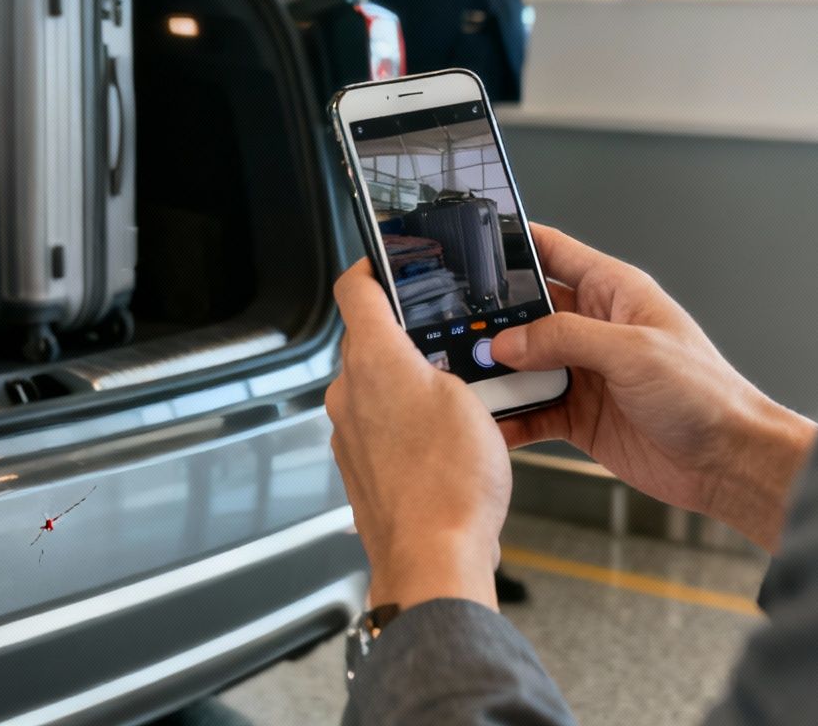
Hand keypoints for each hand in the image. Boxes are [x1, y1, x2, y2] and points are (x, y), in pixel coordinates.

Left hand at [326, 260, 506, 612]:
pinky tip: (448, 441)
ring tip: (460, 398)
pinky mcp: (360, 469)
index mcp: (371, 361)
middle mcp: (349, 395)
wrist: (434, 557)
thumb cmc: (451, 483)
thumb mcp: (469, 397)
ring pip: (378, 388)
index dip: (372, 266)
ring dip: (411, 383)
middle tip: (448, 336)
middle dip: (406, 335)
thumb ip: (444, 365)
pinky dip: (409, 424)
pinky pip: (383, 429)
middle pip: (368, 341)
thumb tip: (433, 363)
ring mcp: (350, 435)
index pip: (354, 289)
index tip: (388, 259)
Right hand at [491, 225, 817, 551]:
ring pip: (522, 363)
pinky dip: (509, 417)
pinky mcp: (579, 415)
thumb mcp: (632, 352)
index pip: (552, 251)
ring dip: (495, 372)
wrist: (728, 461)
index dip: (512, 244)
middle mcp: (594, 328)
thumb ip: (565, 338)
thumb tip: (509, 340)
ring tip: (463, 378)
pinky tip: (491, 422)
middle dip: (491, 321)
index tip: (469, 245)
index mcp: (613, 292)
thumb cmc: (705, 394)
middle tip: (451, 329)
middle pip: (526, 312)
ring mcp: (584, 372)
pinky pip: (531, 410)